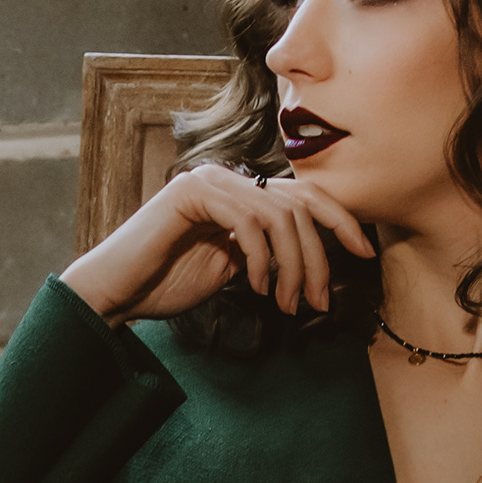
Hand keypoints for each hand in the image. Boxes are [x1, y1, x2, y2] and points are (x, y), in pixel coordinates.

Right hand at [61, 164, 373, 325]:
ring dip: (292, 267)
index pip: (303, 196)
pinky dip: (261, 259)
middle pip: (299, 206)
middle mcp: (228, 178)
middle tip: (317, 302)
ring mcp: (208, 181)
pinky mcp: (190, 194)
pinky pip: (248, 222)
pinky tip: (255, 288)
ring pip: (279, 216)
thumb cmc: (167, 284)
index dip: (340, 220)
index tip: (365, 252)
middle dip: (318, 259)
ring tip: (286, 304)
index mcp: (240, 193)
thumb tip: (310, 262)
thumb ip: (264, 253)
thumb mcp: (231, 268)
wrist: (116, 293)